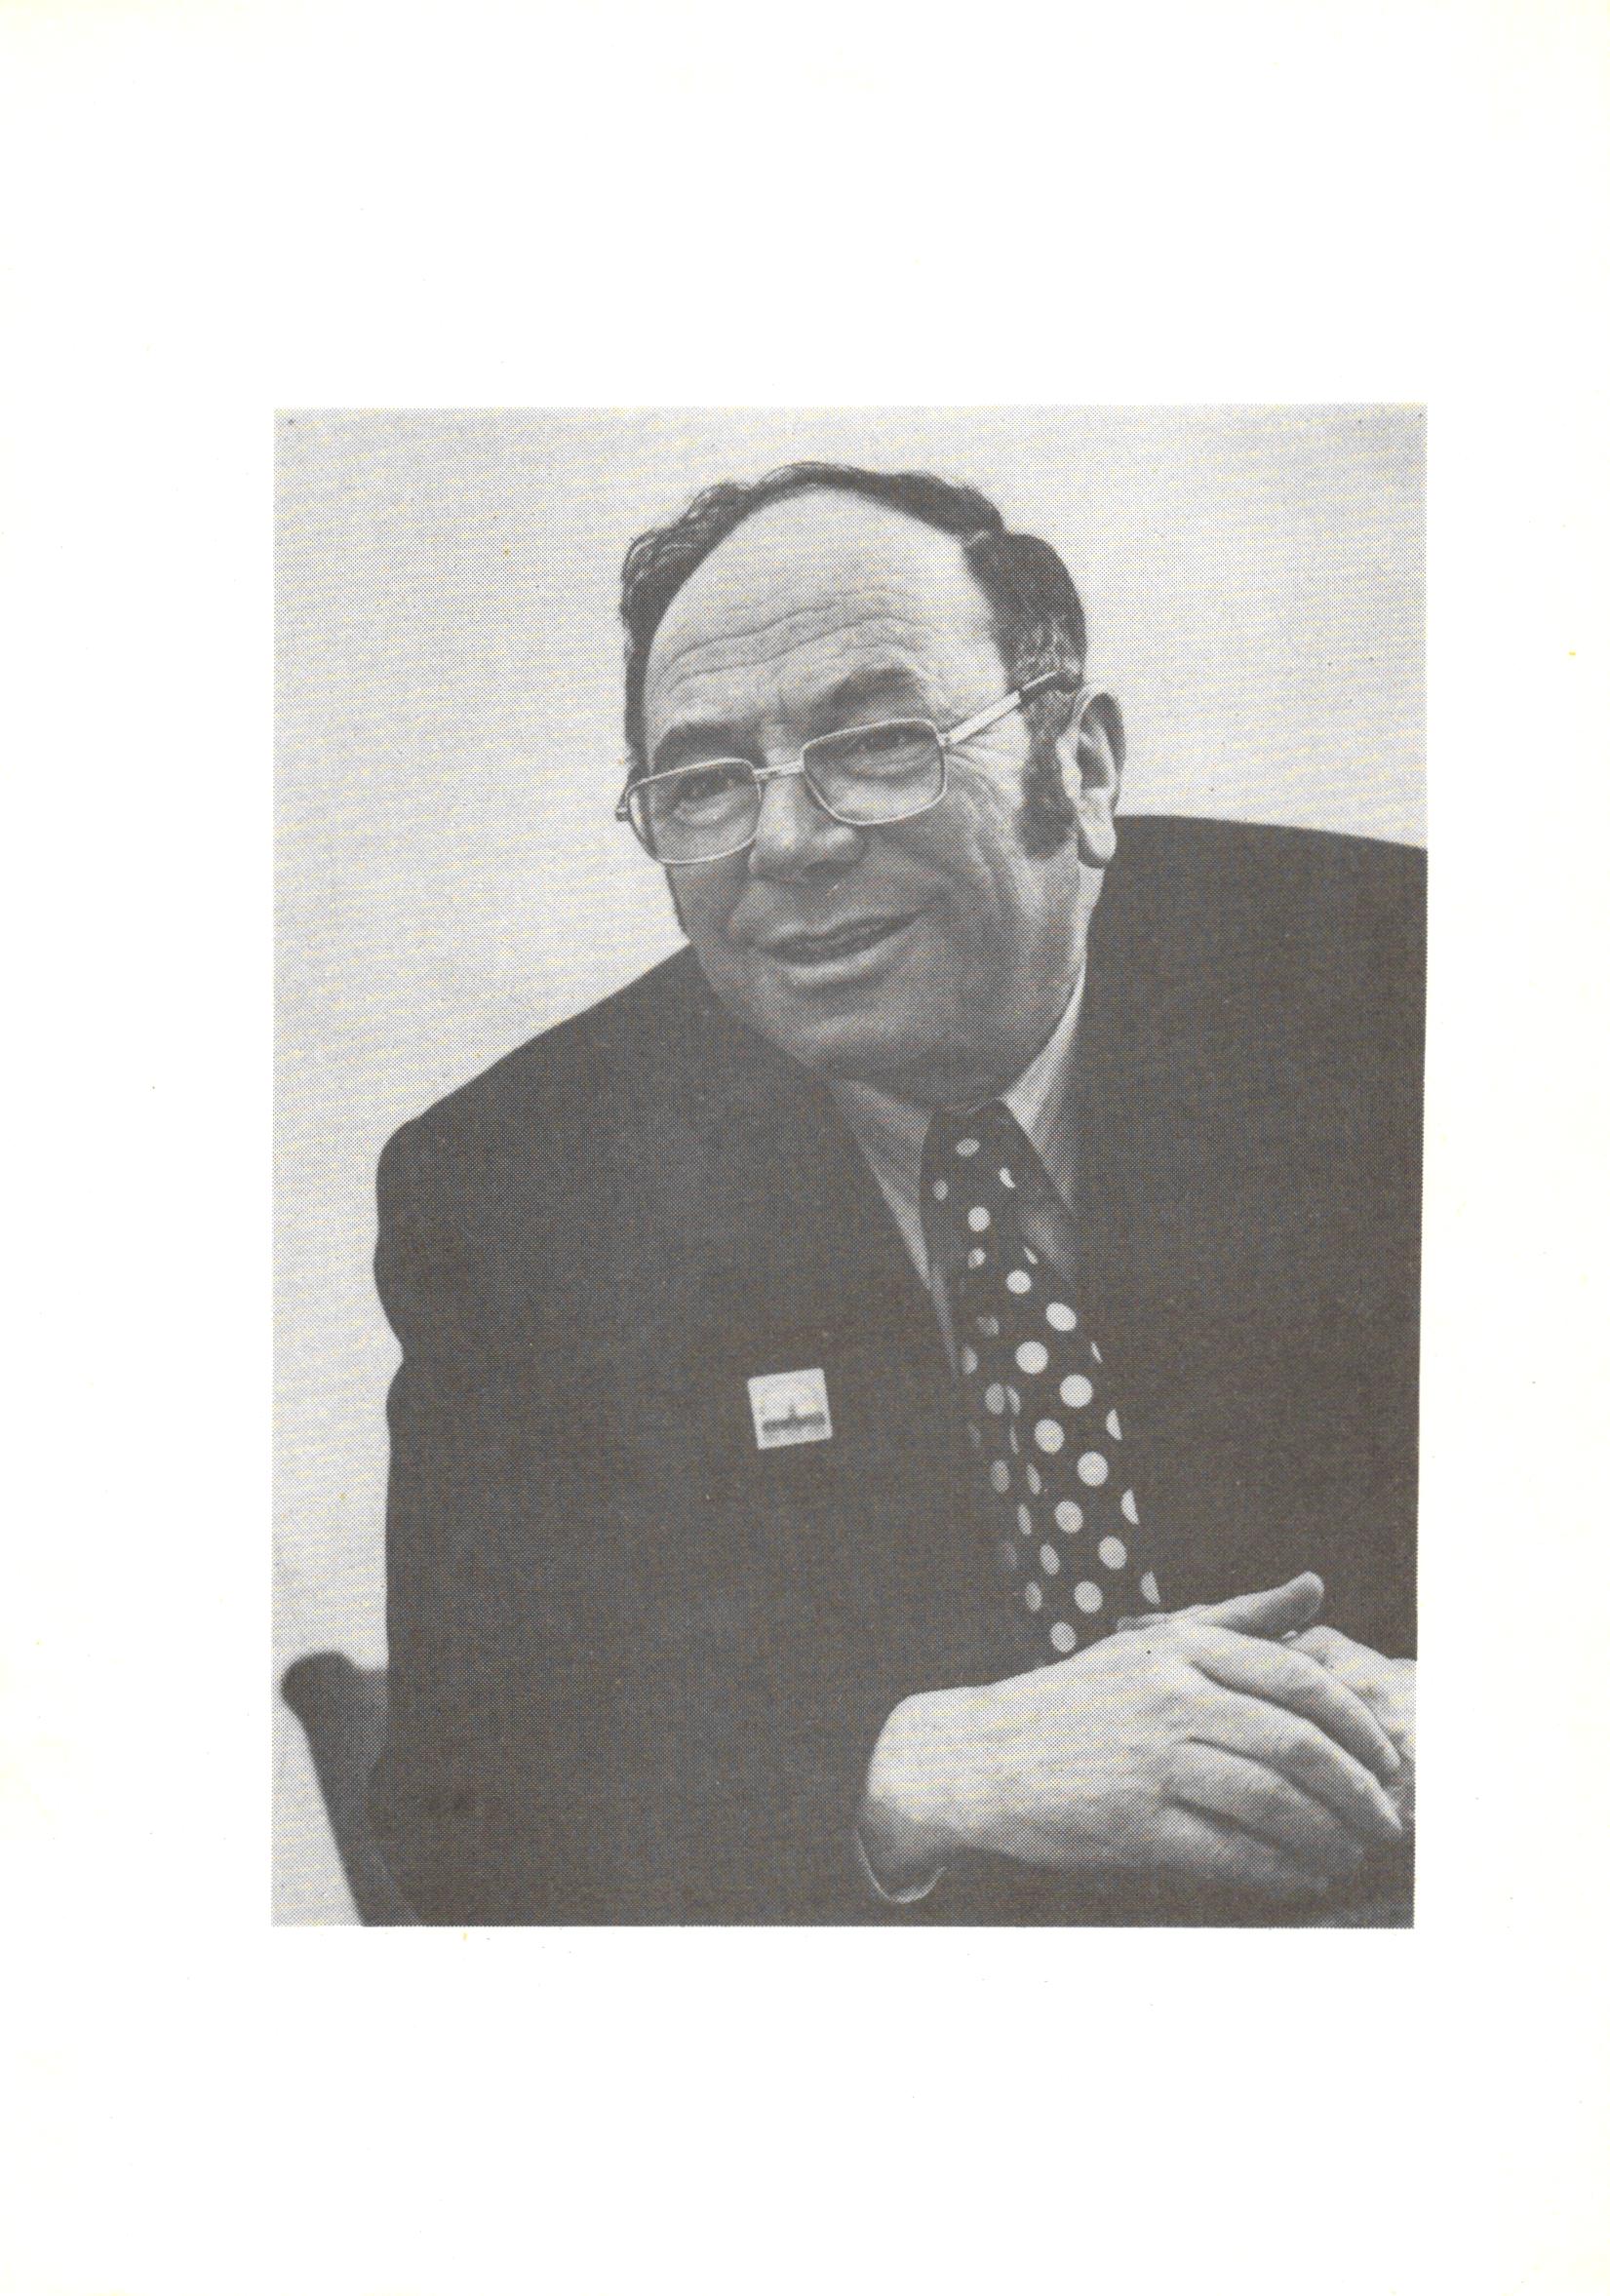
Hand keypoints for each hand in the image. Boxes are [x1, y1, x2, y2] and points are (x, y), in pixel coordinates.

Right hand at [860, 1575, 1404, 1901]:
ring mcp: (1149, 1760)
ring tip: (1349, 1853)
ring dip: (1326, 1836)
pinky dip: (1278, 1871)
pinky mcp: (1132, 1823)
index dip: (1356, 1723)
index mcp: (1181, 1648)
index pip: (1298, 1678)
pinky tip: (1301, 1877)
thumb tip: (1315, 1587)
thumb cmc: (1077, 1701)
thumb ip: (1239, 1618)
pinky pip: (1228, 1852)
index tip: (1387, 1758)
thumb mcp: (1152, 1644)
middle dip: (1356, 1789)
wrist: (981, 1756)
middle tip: (1385, 1819)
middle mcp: (1168, 1696)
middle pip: (1294, 1743)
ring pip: (1270, 1801)